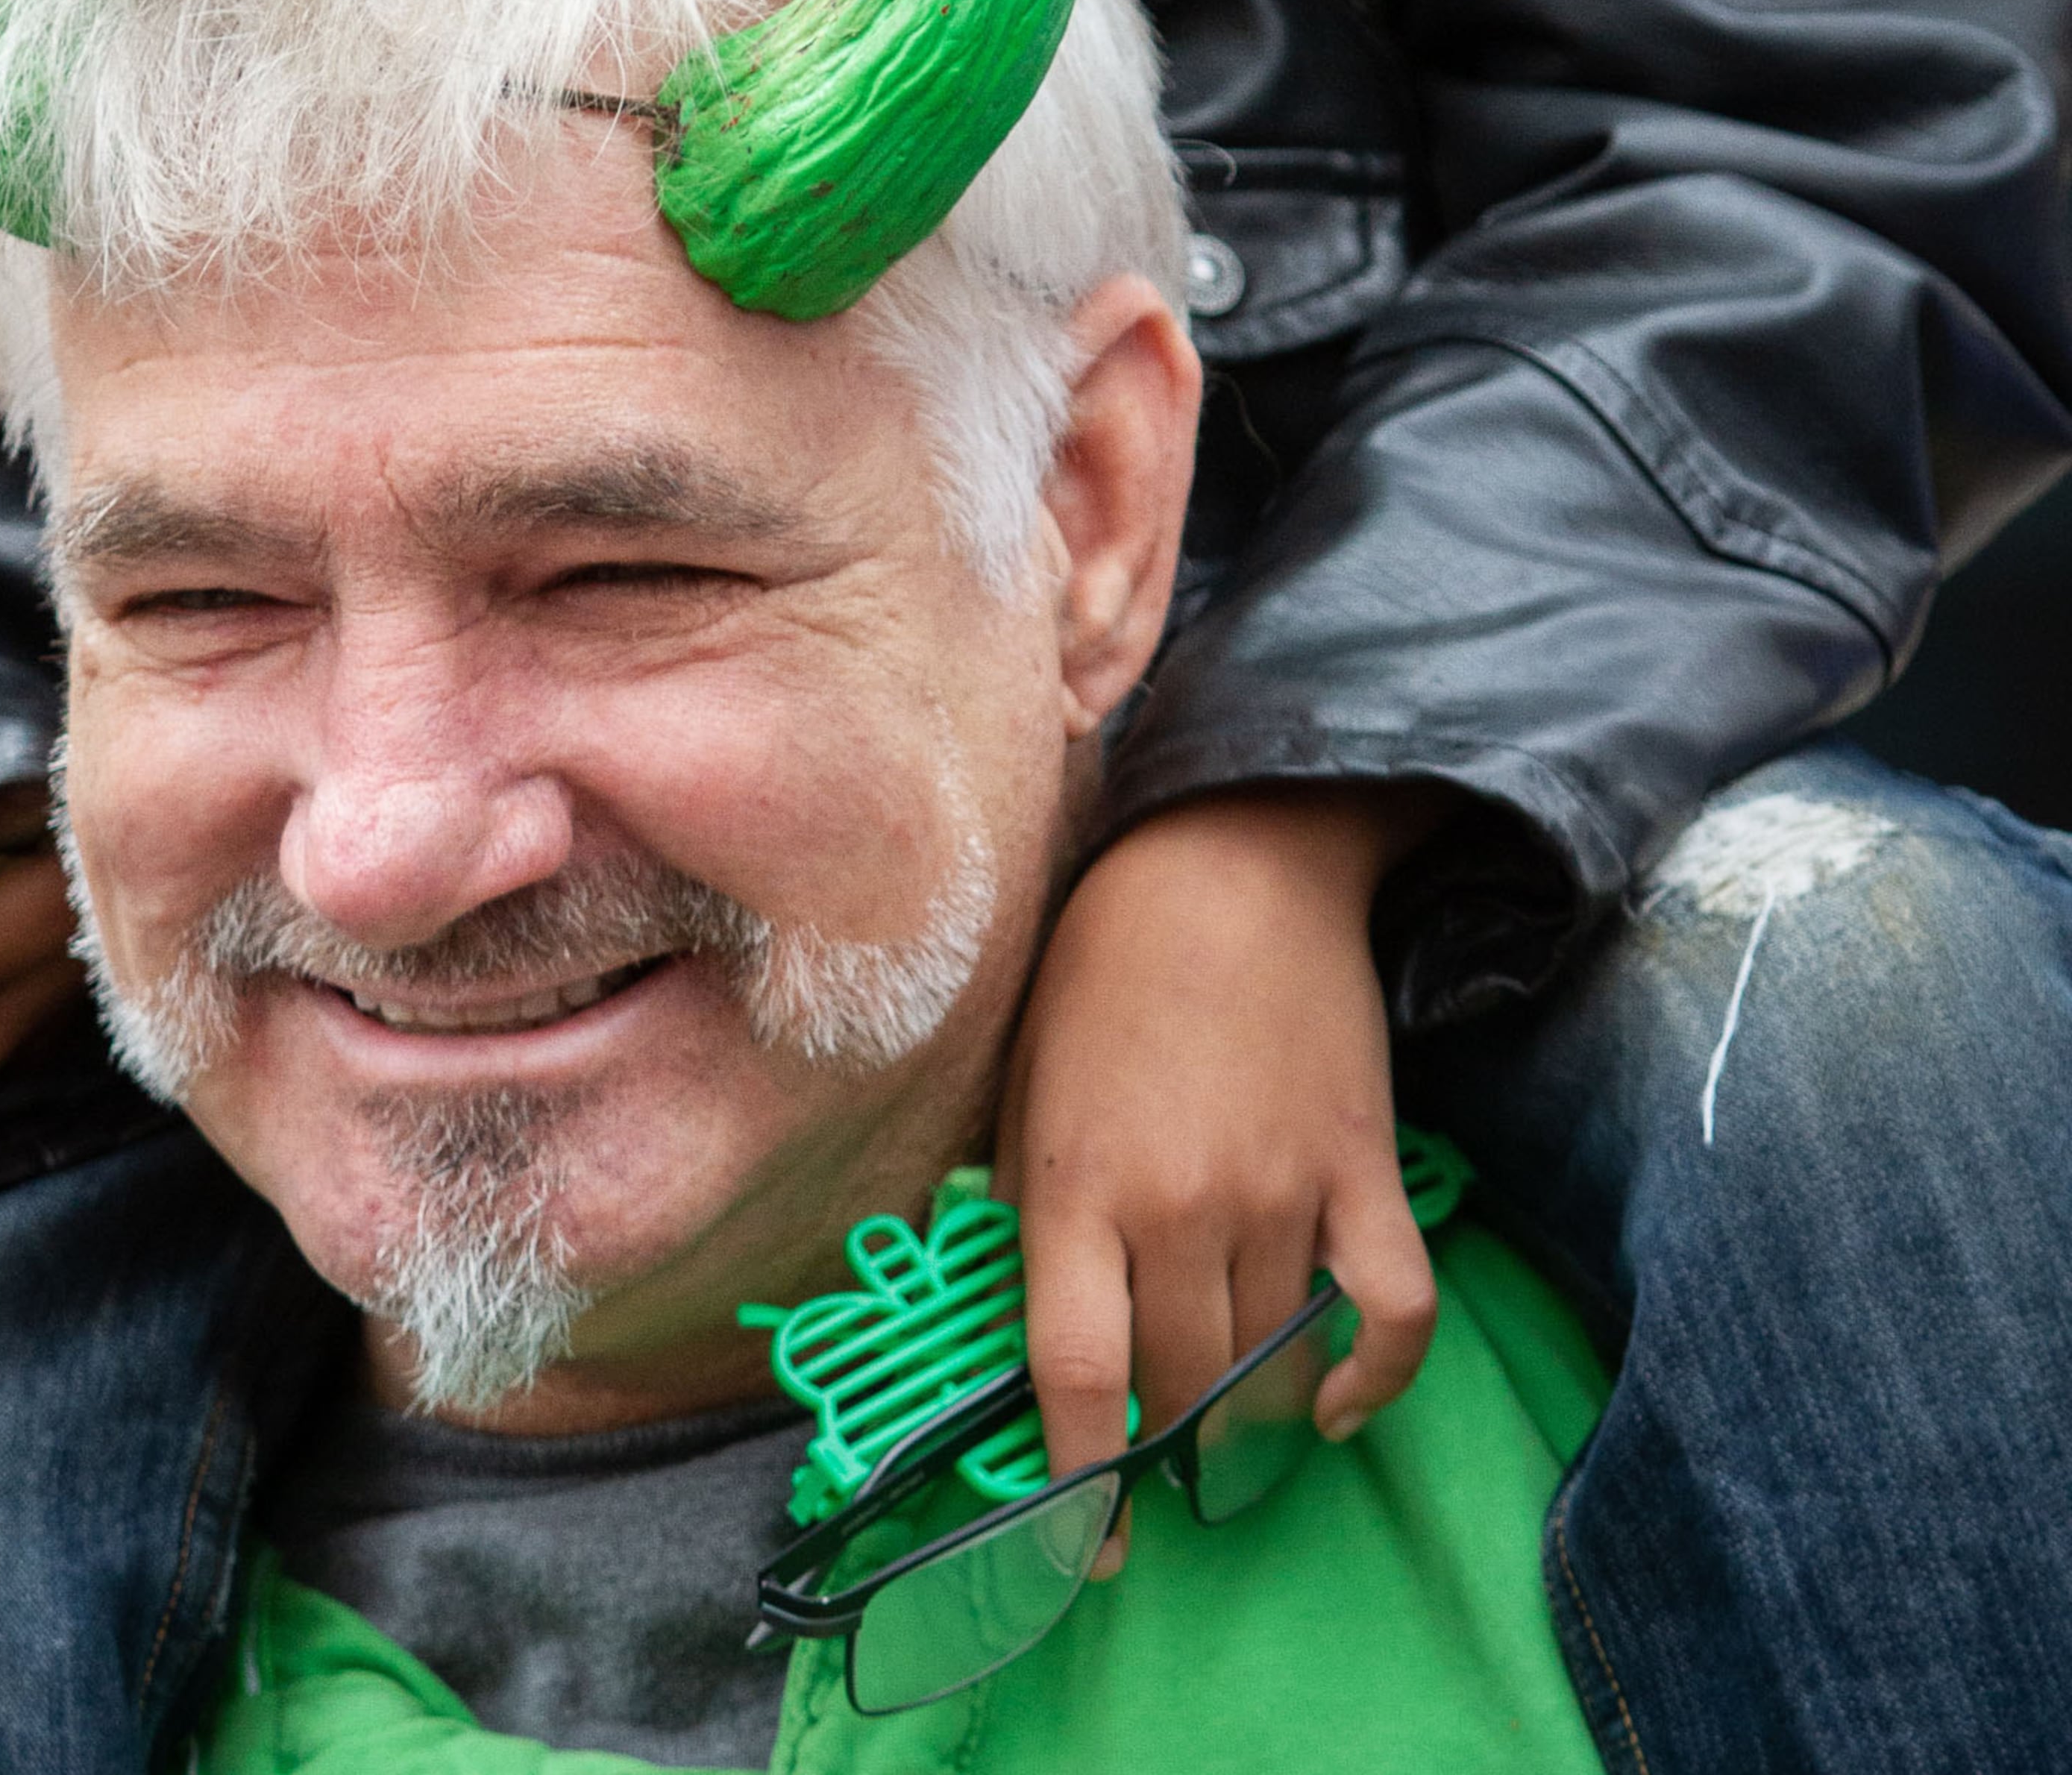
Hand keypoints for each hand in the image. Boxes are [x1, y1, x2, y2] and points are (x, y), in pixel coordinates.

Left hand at [994, 785, 1443, 1511]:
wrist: (1231, 860)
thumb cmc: (1105, 963)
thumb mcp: (1025, 1075)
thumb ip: (1020, 1200)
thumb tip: (1016, 1317)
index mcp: (1077, 1184)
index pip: (1076, 1378)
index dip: (1076, 1487)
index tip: (1078, 1547)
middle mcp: (1179, 1205)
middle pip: (1175, 1391)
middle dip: (1159, 1447)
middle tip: (1152, 1452)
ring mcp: (1281, 1192)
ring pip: (1271, 1368)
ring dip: (1246, 1417)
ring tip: (1223, 1416)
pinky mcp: (1363, 1171)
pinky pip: (1391, 1314)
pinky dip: (1372, 1381)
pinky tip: (1337, 1405)